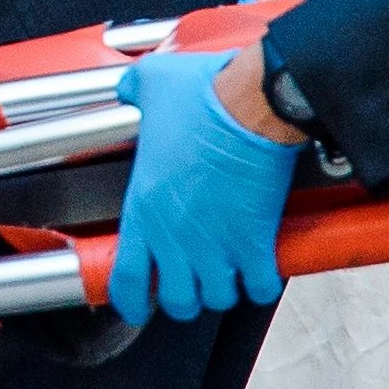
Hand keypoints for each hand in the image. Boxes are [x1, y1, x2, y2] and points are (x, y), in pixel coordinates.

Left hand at [116, 51, 300, 321]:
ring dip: (225, 288)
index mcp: (143, 208)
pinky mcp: (254, 241)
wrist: (251, 101)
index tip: (138, 305)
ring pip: (218, 298)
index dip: (130, 300)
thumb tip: (126, 87)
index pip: (124, 278)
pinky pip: (259, 287)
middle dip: (188, 296)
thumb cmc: (203, 95)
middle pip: (177, 300)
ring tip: (230, 271)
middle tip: (195, 280)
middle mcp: (174, 235)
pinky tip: (263, 269)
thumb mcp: (149, 84)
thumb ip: (131, 91)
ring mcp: (215, 243)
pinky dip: (263, 284)